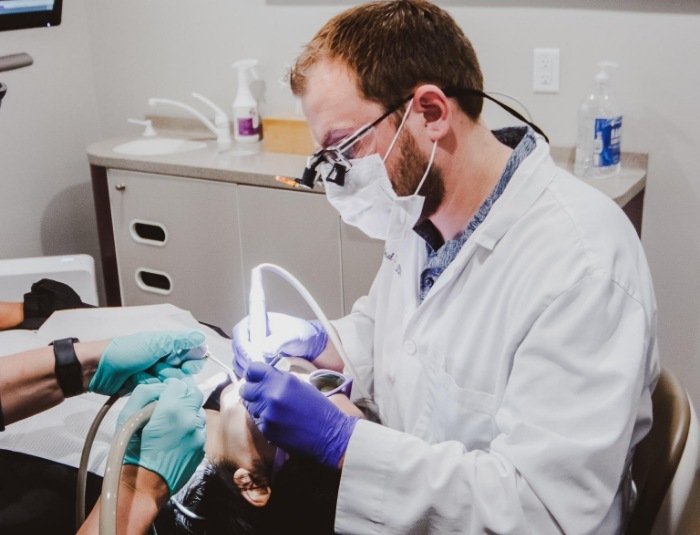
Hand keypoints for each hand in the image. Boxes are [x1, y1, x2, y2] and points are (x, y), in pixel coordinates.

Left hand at [89, 330, 206, 394]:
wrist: (97, 370)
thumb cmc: (126, 352)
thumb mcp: (155, 343)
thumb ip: (180, 341)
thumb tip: (202, 338)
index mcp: (168, 345)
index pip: (192, 354)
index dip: (193, 362)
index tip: (188, 366)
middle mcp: (164, 358)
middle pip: (184, 371)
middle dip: (174, 373)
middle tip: (160, 370)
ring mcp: (155, 373)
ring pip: (171, 383)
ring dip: (159, 381)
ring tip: (144, 375)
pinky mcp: (147, 387)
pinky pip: (159, 391)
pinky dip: (151, 388)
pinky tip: (138, 384)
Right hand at [116, 377, 205, 494]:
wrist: (143, 484)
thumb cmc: (130, 451)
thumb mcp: (126, 416)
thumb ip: (144, 393)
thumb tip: (159, 386)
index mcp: (171, 410)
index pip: (179, 383)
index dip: (170, 385)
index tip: (163, 391)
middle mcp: (190, 420)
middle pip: (194, 393)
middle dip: (183, 392)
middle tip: (171, 398)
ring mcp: (198, 435)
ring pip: (199, 411)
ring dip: (188, 410)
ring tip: (171, 420)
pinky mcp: (202, 447)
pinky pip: (200, 429)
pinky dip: (190, 427)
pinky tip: (175, 435)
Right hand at [231, 313, 327, 377]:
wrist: (308, 344)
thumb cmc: (301, 333)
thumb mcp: (293, 334)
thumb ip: (278, 340)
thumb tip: (262, 351)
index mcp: (255, 321)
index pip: (240, 333)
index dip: (244, 347)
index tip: (254, 359)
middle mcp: (249, 334)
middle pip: (238, 349)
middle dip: (247, 361)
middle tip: (261, 370)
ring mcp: (249, 348)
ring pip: (239, 361)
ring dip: (248, 370)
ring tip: (264, 374)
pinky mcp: (253, 361)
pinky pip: (245, 369)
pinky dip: (251, 375)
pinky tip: (262, 377)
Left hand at [239, 361, 356, 468]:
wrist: (329, 434)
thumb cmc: (319, 408)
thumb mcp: (301, 384)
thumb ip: (280, 379)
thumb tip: (264, 376)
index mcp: (281, 380)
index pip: (253, 369)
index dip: (252, 374)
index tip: (254, 377)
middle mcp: (271, 395)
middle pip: (245, 389)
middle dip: (252, 391)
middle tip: (261, 394)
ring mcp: (267, 413)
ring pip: (249, 406)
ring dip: (257, 406)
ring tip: (273, 409)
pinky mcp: (266, 429)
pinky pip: (256, 420)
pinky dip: (263, 420)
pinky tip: (278, 421)